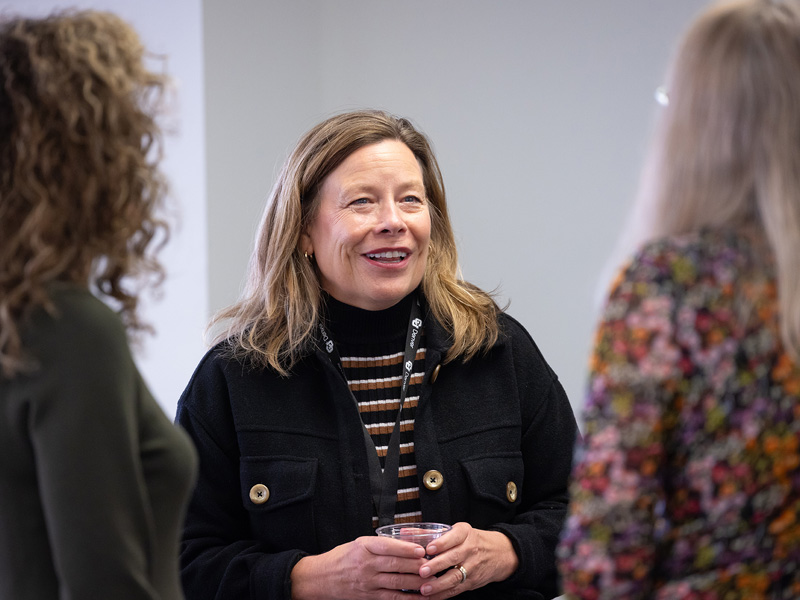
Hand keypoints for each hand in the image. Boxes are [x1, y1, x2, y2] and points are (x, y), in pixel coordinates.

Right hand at [290, 535, 427, 598]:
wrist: (320, 579)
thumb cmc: (341, 559)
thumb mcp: (357, 544)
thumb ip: (379, 545)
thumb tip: (406, 544)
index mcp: (363, 547)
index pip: (387, 546)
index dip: (406, 549)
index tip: (421, 549)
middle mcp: (366, 565)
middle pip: (395, 565)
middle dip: (416, 565)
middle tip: (433, 564)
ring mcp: (367, 583)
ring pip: (396, 582)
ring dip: (416, 582)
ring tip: (431, 580)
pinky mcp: (369, 596)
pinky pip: (392, 598)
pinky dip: (407, 599)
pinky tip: (419, 598)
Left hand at [415, 522, 518, 598]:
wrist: (499, 554)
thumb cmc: (473, 540)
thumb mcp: (458, 531)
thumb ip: (432, 533)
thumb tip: (405, 534)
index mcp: (465, 533)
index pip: (454, 537)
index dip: (441, 543)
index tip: (428, 548)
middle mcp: (470, 549)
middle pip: (453, 558)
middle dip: (437, 565)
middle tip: (422, 571)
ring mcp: (472, 567)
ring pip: (455, 577)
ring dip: (439, 584)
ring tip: (424, 589)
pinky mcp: (472, 582)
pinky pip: (456, 589)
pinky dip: (443, 595)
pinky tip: (431, 597)